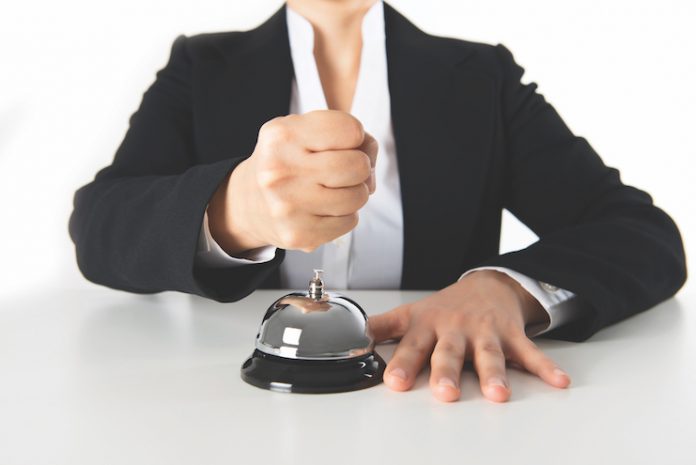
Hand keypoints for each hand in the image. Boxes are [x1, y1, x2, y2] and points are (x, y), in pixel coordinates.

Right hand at [208, 110, 377, 253]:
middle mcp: (281, 170)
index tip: (342, 144)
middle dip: (360, 168)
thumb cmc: (284, 163)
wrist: (246, 203)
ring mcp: (289, 205)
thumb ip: (342, 134)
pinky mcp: (299, 234)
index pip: (351, 130)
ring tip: (332, 190)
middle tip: (343, 171)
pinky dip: (344, 215)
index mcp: (282, 136)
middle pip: (358, 165)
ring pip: (358, 196)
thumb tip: (370, 161)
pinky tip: (324, 209)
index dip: (356, 137)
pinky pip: (350, 222)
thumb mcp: (300, 132)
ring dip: (354, 193)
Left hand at [369, 270, 570, 401]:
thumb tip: (350, 337)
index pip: (412, 347)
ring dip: (495, 374)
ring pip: (490, 355)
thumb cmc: (445, 307)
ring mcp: (486, 332)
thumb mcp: (411, 314)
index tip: (395, 382)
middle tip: (445, 393)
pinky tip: (559, 381)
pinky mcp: (512, 334)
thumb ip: (382, 328)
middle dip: (447, 372)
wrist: (486, 285)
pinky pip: (530, 352)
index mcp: (429, 326)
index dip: (403, 364)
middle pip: (451, 353)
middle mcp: (456, 329)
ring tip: (498, 394)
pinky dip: (545, 367)